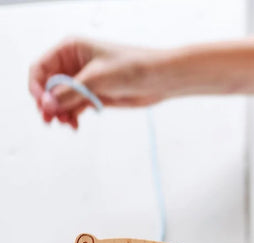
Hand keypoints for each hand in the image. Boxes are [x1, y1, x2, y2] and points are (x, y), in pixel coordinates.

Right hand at [29, 38, 172, 127]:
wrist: (159, 79)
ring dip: (60, 113)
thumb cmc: (132, 68)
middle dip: (48, 103)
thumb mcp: (97, 79)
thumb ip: (71, 93)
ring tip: (67, 124)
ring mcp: (83, 81)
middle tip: (50, 120)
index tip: (42, 104)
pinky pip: (74, 107)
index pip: (41, 68)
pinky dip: (72, 116)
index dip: (37, 87)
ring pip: (60, 99)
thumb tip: (47, 104)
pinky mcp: (94, 95)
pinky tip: (74, 125)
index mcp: (70, 49)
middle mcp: (74, 64)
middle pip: (48, 86)